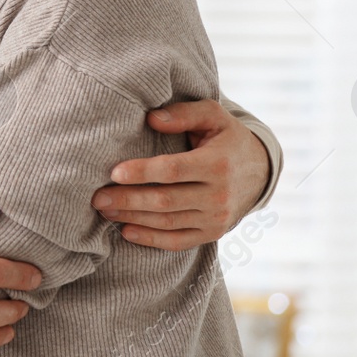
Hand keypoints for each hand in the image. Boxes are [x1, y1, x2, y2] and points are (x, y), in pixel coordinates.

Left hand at [91, 99, 270, 250]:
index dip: (142, 172)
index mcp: (217, 163)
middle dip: (128, 200)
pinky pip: (178, 241)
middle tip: (97, 197)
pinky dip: (151, 239)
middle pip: (166, 200)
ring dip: (132, 218)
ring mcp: (216, 219)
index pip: (174, 170)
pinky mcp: (212, 234)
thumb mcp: (212, 116)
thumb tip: (151, 118)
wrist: (259, 170)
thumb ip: (183, 114)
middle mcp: (219, 195)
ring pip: (168, 222)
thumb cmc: (226, 137)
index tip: (113, 172)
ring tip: (105, 210)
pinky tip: (126, 231)